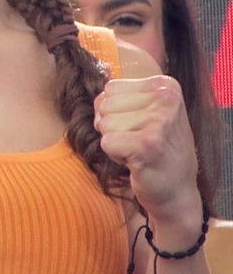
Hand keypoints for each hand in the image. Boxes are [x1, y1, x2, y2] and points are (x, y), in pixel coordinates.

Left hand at [95, 75, 200, 236]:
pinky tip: (136, 160)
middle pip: (104, 105)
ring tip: (138, 150)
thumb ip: (120, 97)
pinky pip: (106, 142)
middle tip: (137, 141)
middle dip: (113, 127)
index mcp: (165, 85)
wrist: (177, 188)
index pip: (110, 89)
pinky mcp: (149, 143)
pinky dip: (115, 155)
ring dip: (115, 141)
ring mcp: (160, 120)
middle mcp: (166, 98)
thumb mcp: (146, 112)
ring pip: (104, 124)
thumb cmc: (156, 148)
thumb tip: (96, 97)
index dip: (116, 112)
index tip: (139, 126)